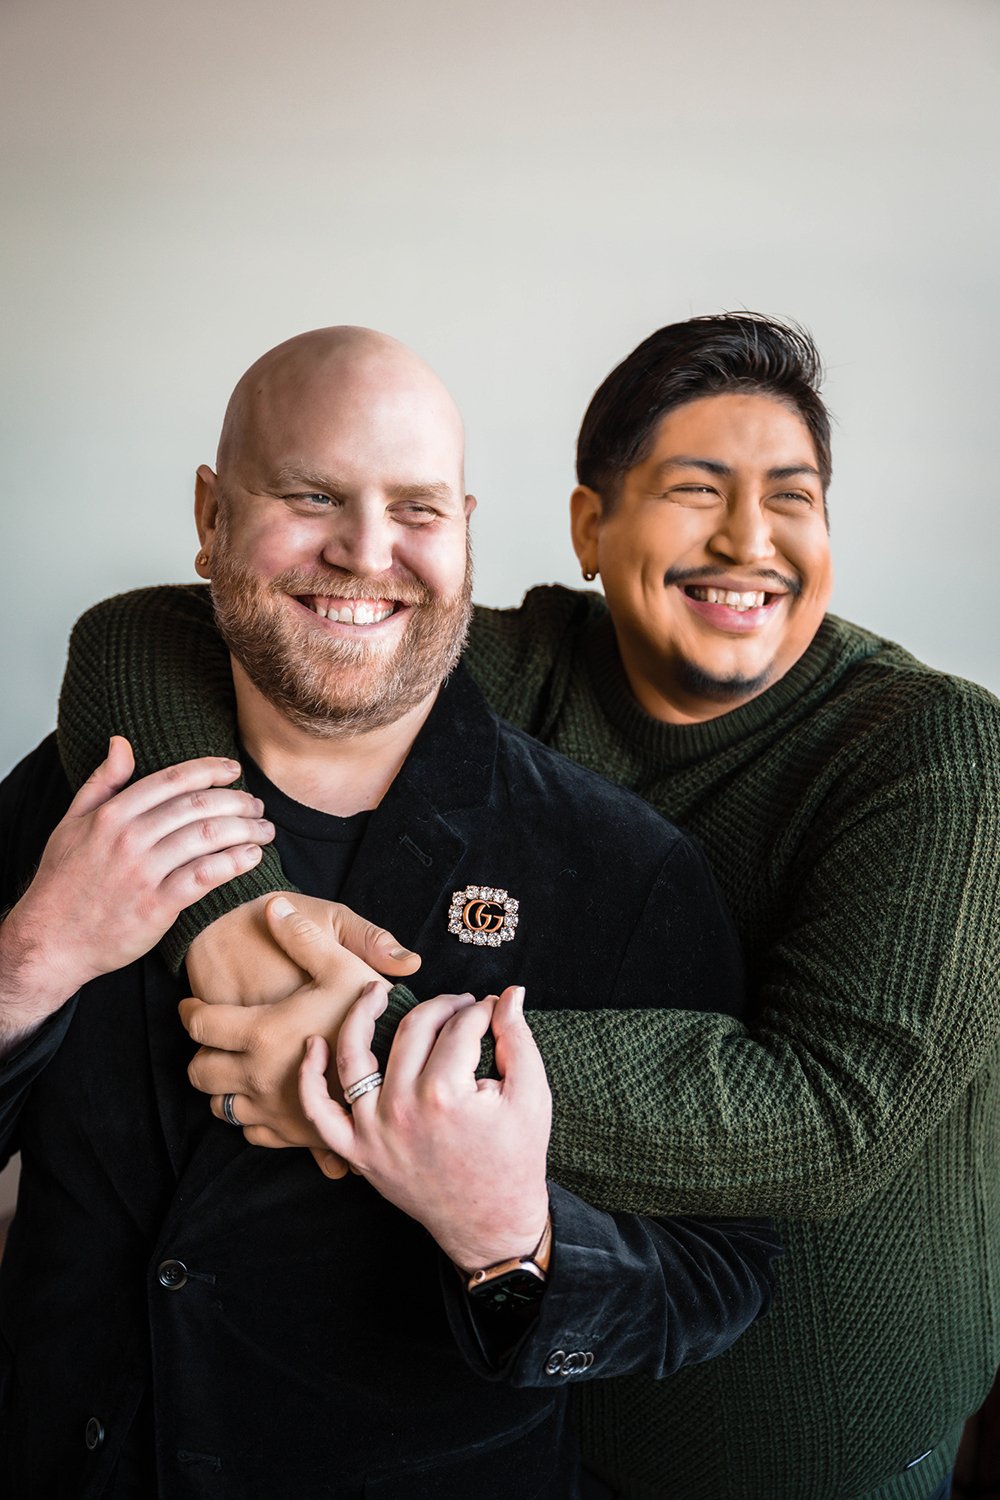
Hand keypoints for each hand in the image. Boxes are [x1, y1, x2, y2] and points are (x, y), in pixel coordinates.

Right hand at [0, 738, 272, 1041]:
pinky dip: (234, 862)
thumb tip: (121, 742)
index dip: (210, 770)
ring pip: (207, 837)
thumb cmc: (63, 881)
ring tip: (264, 830)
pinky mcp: (157, 905)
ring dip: (245, 829)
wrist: (50, 940)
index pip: (172, 780)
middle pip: (198, 806)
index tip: (235, 769)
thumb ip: (101, 782)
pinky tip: (252, 857)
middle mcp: (129, 838)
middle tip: (257, 805)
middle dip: (236, 801)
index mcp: (112, 814)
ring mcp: (143, 872)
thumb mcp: (71, 823)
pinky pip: (206, 875)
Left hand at [182, 895, 383, 1155]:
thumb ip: (304, 935)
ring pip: (220, 1106)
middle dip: (201, 1054)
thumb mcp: (342, 962)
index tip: (190, 1007)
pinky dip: (249, 1117)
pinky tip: (263, 1099)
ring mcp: (273, 1111)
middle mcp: (259, 1077)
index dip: (189, 1013)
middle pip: (200, 1073)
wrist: (404, 1068)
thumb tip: (273, 905)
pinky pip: (250, 1132)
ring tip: (236, 1069)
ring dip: (222, 1088)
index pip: (200, 1027)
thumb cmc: (373, 1012)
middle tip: (213, 1040)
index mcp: (263, 1034)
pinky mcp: (291, 1134)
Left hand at [299, 982, 551, 1269]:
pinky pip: (319, 1113)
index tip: (492, 1006)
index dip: (482, 1009)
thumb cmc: (516, 1159)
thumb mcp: (532, 1095)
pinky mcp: (357, 1152)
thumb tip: (511, 991)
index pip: (460, 1027)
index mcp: (447, 1093)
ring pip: (355, 1058)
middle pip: (414, 1030)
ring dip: (360, 1015)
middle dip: (443, 1006)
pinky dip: (310, 1078)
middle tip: (461, 1004)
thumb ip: (519, 1037)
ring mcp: (373, 1131)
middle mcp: (402, 1108)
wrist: (492, 1225)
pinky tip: (313, 1044)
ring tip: (375, 990)